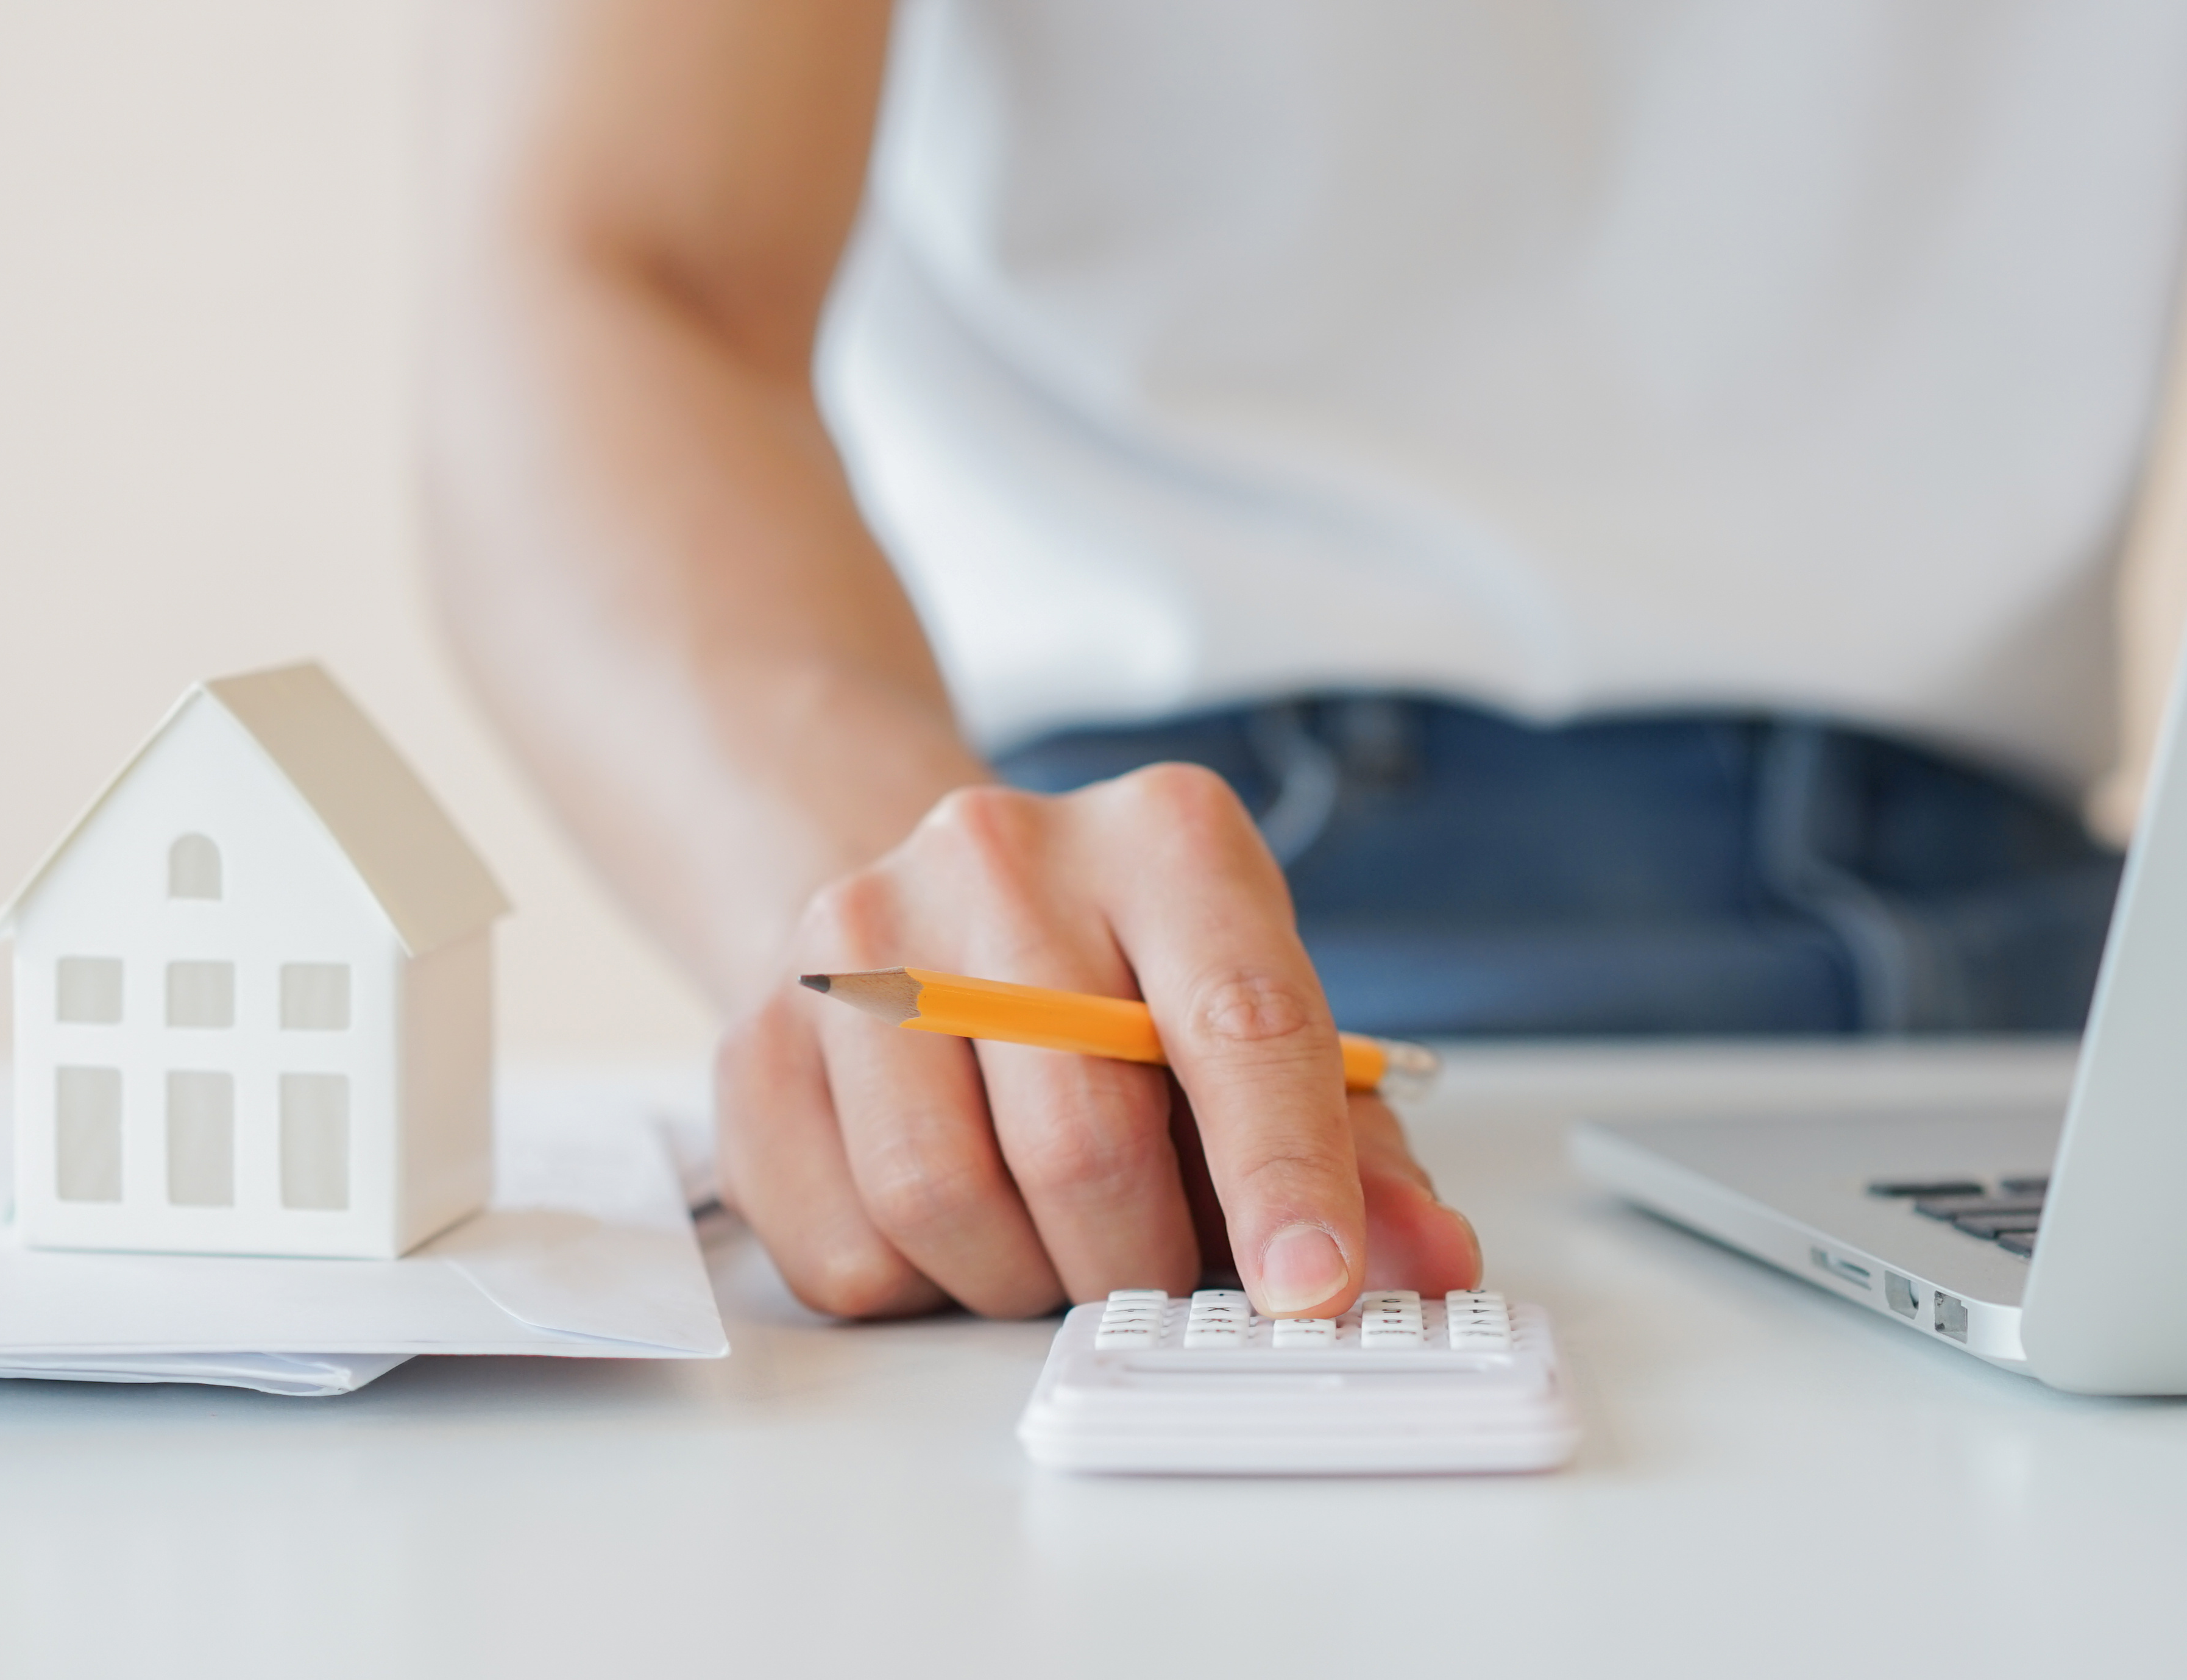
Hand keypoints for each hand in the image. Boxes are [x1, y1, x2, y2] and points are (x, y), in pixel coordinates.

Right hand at [714, 765, 1484, 1318]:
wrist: (923, 907)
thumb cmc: (1121, 985)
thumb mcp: (1258, 1028)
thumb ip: (1356, 1152)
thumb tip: (1429, 1259)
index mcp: (1166, 839)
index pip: (1241, 1023)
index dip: (1284, 1178)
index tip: (1309, 1290)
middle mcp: (1003, 853)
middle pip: (1081, 1138)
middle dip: (1137, 1261)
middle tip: (1154, 1270)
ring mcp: (859, 935)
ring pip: (940, 1200)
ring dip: (1018, 1282)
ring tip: (1050, 1244)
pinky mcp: (757, 1034)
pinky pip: (841, 1243)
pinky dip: (915, 1285)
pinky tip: (950, 1224)